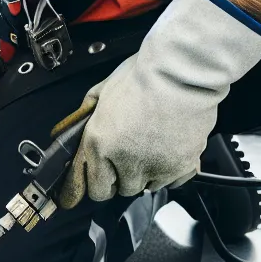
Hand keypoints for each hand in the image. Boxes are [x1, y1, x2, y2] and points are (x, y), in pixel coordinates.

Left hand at [59, 0, 260, 208]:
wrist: (181, 72)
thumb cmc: (144, 75)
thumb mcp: (103, 90)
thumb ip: (89, 113)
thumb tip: (78, 123)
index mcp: (100, 144)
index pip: (97, 189)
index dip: (102, 181)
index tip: (106, 176)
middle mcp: (126, 162)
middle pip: (124, 189)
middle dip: (126, 174)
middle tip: (133, 151)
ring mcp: (156, 167)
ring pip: (149, 186)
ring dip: (149, 172)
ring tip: (154, 146)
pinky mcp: (181, 166)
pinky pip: (174, 181)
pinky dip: (172, 170)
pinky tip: (171, 149)